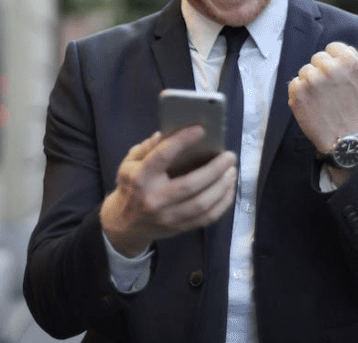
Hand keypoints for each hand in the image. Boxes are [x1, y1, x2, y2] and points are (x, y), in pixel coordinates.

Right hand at [100, 126, 237, 256]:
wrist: (125, 224)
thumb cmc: (131, 186)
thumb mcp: (129, 163)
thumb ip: (147, 148)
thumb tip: (166, 133)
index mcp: (140, 178)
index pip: (162, 156)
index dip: (182, 141)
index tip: (200, 130)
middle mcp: (154, 199)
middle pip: (190, 185)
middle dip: (214, 169)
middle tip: (229, 156)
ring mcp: (167, 217)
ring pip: (202, 204)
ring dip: (222, 186)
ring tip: (231, 171)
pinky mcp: (179, 228)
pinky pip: (207, 218)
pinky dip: (222, 202)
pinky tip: (228, 188)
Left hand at [288, 42, 357, 152]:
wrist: (344, 135)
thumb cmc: (353, 106)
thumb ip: (350, 58)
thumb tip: (335, 48)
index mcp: (348, 61)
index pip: (331, 47)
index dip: (333, 61)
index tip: (336, 75)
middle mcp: (330, 68)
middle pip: (317, 58)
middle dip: (321, 71)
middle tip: (329, 89)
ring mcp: (312, 79)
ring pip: (305, 71)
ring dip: (310, 82)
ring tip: (322, 98)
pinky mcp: (298, 91)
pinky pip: (294, 83)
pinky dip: (300, 93)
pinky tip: (311, 103)